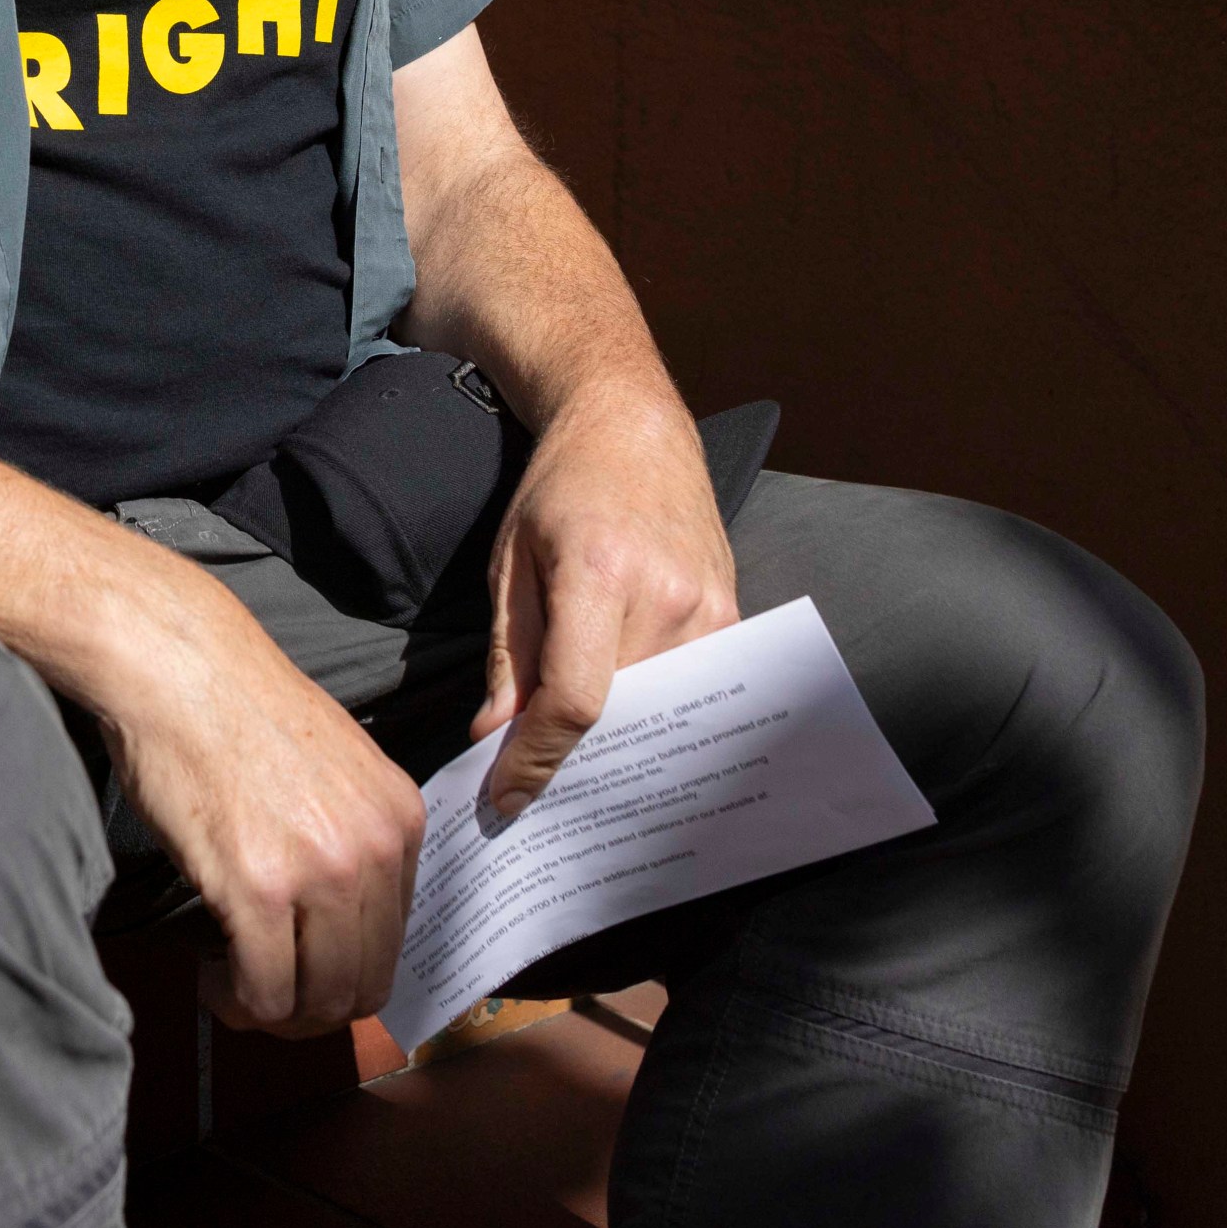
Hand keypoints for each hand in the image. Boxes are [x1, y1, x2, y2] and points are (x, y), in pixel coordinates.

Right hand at [95, 566, 427, 1037]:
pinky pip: (264, 990)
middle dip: (314, 1008)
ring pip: (320, 1000)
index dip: (344, 972)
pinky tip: (212, 974)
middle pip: (365, 984)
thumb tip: (339, 923)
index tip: (300, 968)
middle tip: (264, 992)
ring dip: (275, 1012)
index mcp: (400, 818)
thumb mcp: (335, 766)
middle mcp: (373, 849)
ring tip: (234, 984)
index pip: (396, 942)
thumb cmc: (236, 708)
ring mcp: (320, 872)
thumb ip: (352, 836)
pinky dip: (237, 1002)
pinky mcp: (258, 888)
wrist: (176, 665)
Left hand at [474, 383, 739, 816]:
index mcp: (599, 574)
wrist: (635, 428)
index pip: (574, 700)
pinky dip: (654, 714)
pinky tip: (622, 728)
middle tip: (532, 795)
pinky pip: (691, 690)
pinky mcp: (733, 615)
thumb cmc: (561, 488)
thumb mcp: (512, 562)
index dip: (537, 760)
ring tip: (573, 769)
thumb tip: (493, 739)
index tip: (508, 799)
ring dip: (616, 745)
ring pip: (658, 712)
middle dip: (573, 763)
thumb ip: (506, 655)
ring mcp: (709, 608)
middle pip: (620, 717)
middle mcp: (665, 596)